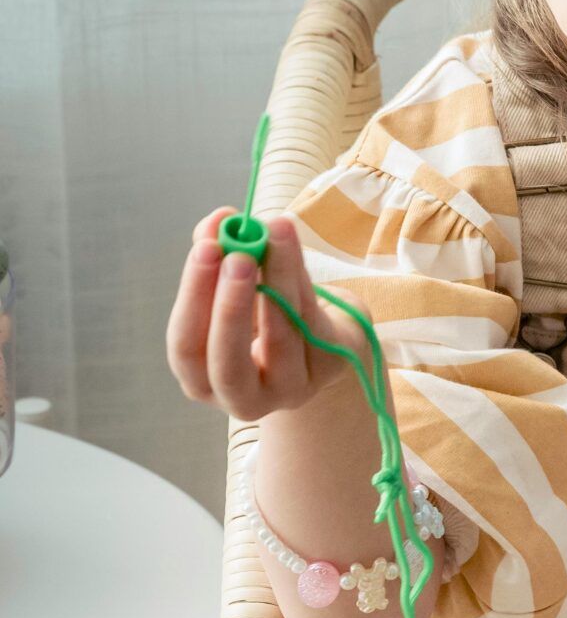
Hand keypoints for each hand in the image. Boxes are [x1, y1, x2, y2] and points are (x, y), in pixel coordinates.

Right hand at [167, 209, 362, 422]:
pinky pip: (313, 321)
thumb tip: (220, 219)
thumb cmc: (262, 316)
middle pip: (228, 360)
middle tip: (237, 255)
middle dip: (230, 305)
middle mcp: (242, 398)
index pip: (186, 346)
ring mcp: (289, 389)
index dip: (192, 298)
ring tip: (273, 233)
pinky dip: (302, 279)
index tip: (206, 249)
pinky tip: (292, 245)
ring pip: (281, 337)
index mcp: (202, 380)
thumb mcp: (234, 291)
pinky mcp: (328, 369)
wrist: (321, 341)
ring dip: (277, 279)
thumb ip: (220, 255)